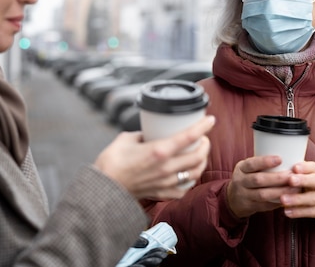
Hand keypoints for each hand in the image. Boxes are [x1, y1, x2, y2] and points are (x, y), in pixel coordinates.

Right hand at [94, 115, 214, 199]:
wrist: (103, 189)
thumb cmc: (111, 163)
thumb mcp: (126, 138)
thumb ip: (141, 135)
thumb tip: (149, 133)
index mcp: (158, 150)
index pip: (189, 137)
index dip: (203, 127)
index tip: (210, 120)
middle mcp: (166, 167)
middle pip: (198, 156)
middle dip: (205, 144)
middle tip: (203, 137)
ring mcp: (166, 183)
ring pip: (195, 173)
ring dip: (201, 162)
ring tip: (200, 154)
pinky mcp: (162, 194)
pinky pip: (183, 189)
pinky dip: (189, 181)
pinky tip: (188, 175)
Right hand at [226, 156, 301, 217]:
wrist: (232, 199)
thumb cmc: (247, 178)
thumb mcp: (248, 168)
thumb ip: (261, 164)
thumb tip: (288, 155)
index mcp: (241, 168)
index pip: (251, 164)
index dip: (265, 161)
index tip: (280, 159)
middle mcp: (240, 181)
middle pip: (259, 180)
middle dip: (277, 178)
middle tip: (293, 175)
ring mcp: (243, 195)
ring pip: (263, 194)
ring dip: (280, 191)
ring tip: (294, 188)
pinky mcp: (249, 207)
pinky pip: (265, 206)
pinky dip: (277, 202)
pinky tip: (288, 199)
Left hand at [279, 161, 314, 225]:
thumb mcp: (312, 175)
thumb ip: (299, 170)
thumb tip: (277, 162)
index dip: (305, 167)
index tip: (294, 167)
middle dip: (304, 180)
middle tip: (290, 180)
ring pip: (313, 198)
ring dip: (298, 199)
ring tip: (283, 199)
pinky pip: (311, 212)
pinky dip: (299, 212)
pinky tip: (287, 212)